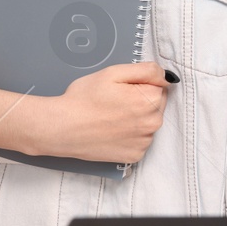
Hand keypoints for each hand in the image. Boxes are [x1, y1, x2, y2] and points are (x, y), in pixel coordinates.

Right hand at [36, 62, 170, 162]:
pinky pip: (140, 140)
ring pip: (148, 122)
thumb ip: (147, 70)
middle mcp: (153, 123)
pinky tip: (112, 132)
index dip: (140, 84)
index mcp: (151, 100)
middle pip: (156, 104)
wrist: (61, 128)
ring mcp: (144, 141)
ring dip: (137, 118)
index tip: (122, 89)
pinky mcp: (135, 155)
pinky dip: (130, 136)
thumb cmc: (83, 99)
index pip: (159, 86)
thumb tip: (166, 77)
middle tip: (115, 102)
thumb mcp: (114, 72)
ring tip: (111, 117)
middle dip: (141, 100)